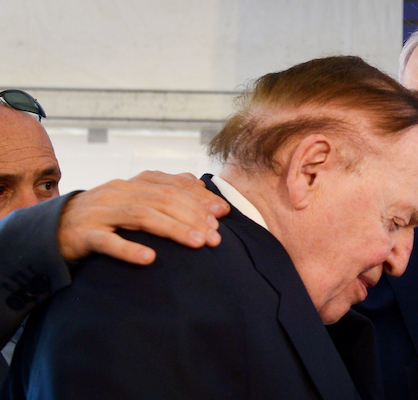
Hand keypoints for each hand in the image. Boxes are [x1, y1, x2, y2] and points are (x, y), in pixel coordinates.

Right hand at [57, 171, 229, 264]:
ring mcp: (101, 212)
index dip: (200, 199)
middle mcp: (119, 191)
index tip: (223, 214)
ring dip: (173, 229)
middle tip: (215, 237)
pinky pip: (108, 242)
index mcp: (134, 183)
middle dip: (194, 216)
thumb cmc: (106, 215)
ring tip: (197, 243)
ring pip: (142, 216)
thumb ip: (166, 190)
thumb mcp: (136, 198)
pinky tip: (150, 259)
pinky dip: (129, 249)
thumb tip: (201, 185)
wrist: (54, 228)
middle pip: (163, 199)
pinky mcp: (83, 234)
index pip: (174, 185)